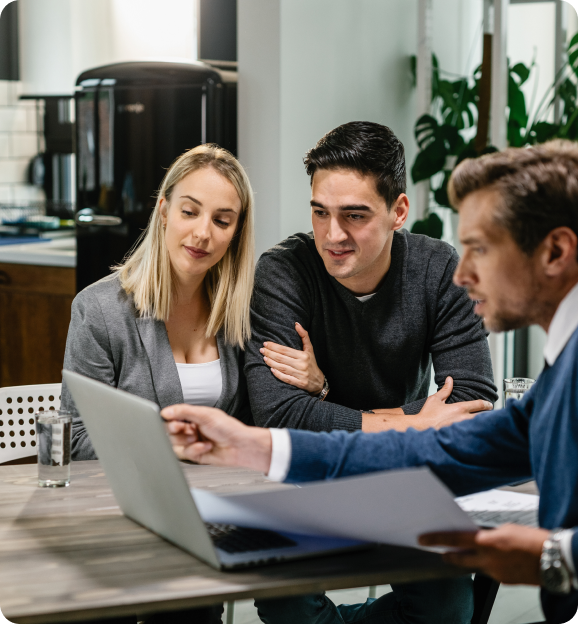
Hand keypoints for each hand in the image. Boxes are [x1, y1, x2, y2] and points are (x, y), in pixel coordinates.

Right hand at [162, 404, 272, 471]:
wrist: (240, 446)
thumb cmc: (229, 428)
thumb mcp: (205, 415)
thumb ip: (184, 412)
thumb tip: (167, 411)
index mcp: (194, 417)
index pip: (173, 418)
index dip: (171, 421)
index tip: (173, 422)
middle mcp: (192, 429)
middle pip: (171, 432)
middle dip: (177, 432)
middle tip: (185, 430)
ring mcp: (193, 443)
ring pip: (176, 445)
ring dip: (186, 442)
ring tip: (197, 438)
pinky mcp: (196, 455)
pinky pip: (186, 454)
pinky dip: (194, 450)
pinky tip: (205, 446)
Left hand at [260, 322, 324, 394]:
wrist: (318, 381)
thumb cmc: (311, 363)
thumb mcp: (309, 349)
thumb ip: (304, 336)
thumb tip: (296, 324)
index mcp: (303, 355)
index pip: (285, 350)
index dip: (274, 346)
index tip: (265, 343)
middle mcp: (302, 365)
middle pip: (282, 358)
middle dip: (270, 353)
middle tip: (261, 350)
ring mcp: (300, 375)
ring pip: (282, 368)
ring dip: (271, 363)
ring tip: (264, 358)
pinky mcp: (299, 383)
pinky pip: (286, 378)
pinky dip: (278, 374)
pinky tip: (271, 370)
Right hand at [418, 377, 492, 428]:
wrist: (421, 429)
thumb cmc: (427, 414)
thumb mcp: (435, 399)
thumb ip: (445, 389)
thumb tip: (450, 379)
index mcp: (459, 408)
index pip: (479, 405)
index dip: (487, 404)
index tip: (490, 405)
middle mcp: (464, 419)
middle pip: (483, 417)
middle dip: (488, 416)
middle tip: (490, 416)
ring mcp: (462, 429)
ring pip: (479, 426)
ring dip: (483, 425)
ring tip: (486, 425)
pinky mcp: (459, 437)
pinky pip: (472, 434)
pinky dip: (476, 433)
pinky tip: (477, 434)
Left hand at [419, 524, 548, 584]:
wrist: (554, 558)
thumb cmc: (532, 540)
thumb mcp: (505, 529)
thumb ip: (488, 534)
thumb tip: (479, 538)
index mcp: (487, 542)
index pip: (455, 539)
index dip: (436, 539)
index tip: (423, 539)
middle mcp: (488, 559)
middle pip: (459, 559)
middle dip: (448, 555)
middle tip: (439, 551)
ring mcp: (496, 573)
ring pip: (475, 566)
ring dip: (471, 560)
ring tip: (474, 552)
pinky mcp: (504, 581)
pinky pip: (490, 572)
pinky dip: (488, 565)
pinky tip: (496, 560)